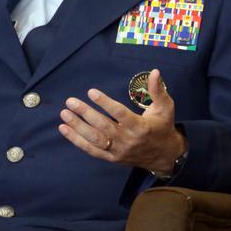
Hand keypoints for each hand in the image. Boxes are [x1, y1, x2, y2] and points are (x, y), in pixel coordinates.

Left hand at [58, 69, 186, 175]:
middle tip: (70, 101)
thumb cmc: (163, 127)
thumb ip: (158, 90)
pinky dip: (77, 141)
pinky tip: (65, 129)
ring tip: (64, 114)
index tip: (91, 92)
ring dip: (77, 127)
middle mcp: (128, 140)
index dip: (105, 103)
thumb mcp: (166, 108)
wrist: (164, 156)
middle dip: (85, 113)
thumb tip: (155, 72)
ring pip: (95, 139)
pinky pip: (92, 150)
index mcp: (140, 127)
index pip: (119, 114)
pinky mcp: (112, 158)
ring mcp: (118, 151)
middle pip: (103, 126)